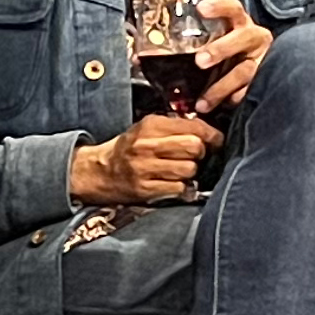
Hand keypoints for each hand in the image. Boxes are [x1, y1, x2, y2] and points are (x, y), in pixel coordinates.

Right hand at [70, 113, 223, 206]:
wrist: (99, 171)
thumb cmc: (128, 149)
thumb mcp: (147, 129)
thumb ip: (175, 127)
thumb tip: (208, 132)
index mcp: (150, 125)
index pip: (193, 127)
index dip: (211, 135)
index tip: (215, 141)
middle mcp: (146, 145)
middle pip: (194, 147)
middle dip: (201, 153)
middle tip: (196, 156)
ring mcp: (144, 168)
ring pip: (188, 169)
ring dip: (190, 172)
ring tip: (181, 170)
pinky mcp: (144, 188)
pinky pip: (178, 187)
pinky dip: (181, 187)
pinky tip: (174, 183)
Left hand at [185, 0, 273, 109]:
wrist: (254, 71)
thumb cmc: (222, 52)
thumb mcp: (208, 43)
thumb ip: (182, 47)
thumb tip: (142, 57)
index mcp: (238, 22)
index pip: (232, 8)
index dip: (219, 6)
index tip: (200, 9)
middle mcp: (253, 37)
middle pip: (242, 37)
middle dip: (221, 49)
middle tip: (200, 61)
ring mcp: (261, 60)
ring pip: (244, 71)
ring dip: (221, 87)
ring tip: (202, 102)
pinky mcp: (262, 81)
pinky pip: (248, 92)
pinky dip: (231, 100)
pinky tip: (217, 106)